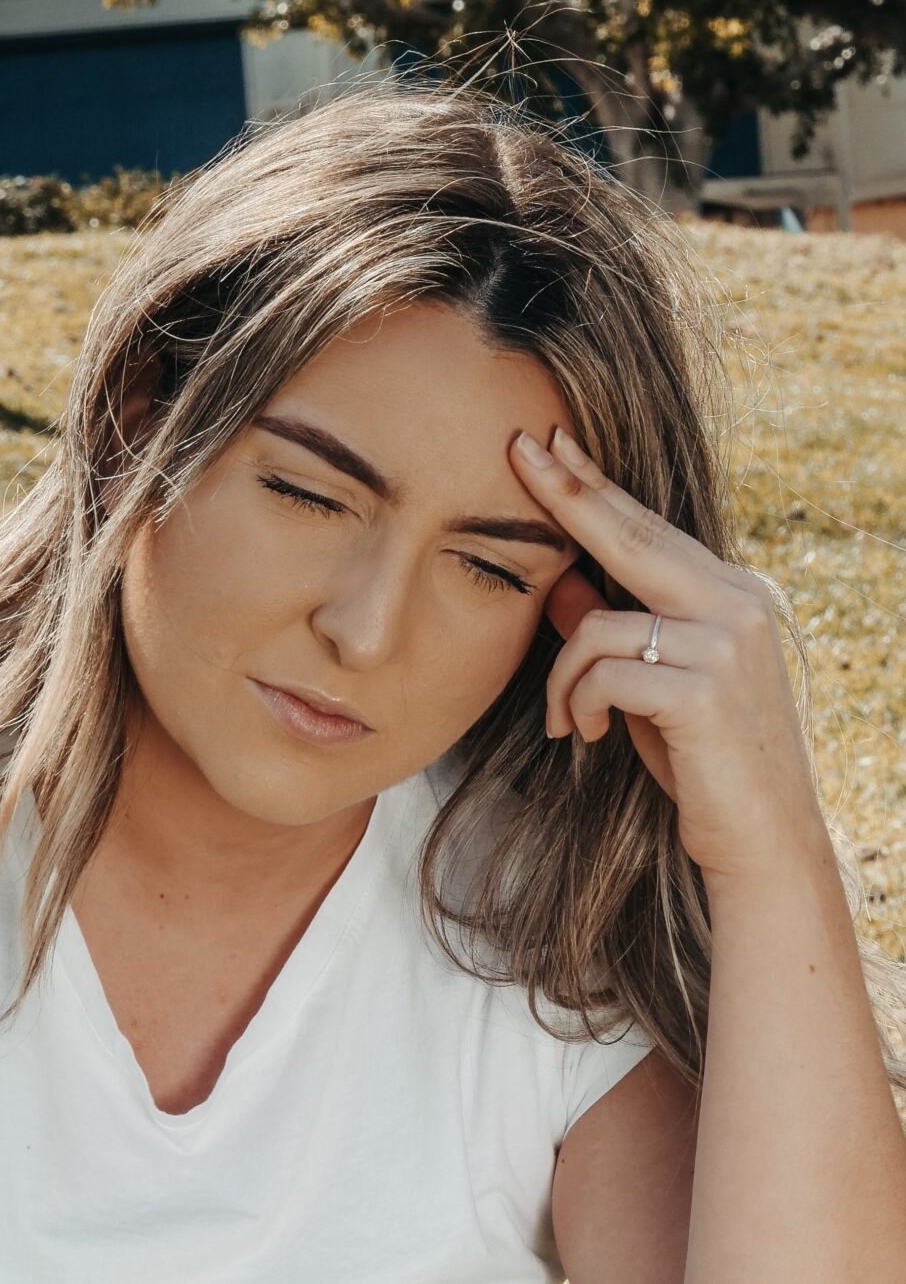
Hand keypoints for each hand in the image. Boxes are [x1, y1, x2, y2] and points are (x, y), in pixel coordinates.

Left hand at [508, 425, 827, 887]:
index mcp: (734, 594)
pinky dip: (580, 704)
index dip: (596, 487)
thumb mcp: (652, 689)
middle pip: (632, 536)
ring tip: (566, 723)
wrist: (763, 838)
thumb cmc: (705, 765)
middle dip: (568, 495)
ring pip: (598, 626)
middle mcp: (738, 603)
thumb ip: (617, 634)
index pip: (651, 529)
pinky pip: (603, 674)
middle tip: (519, 451)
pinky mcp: (702, 690)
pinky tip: (586, 735)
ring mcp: (725, 643)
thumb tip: (561, 587)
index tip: (551, 445)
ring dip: (562, 679)